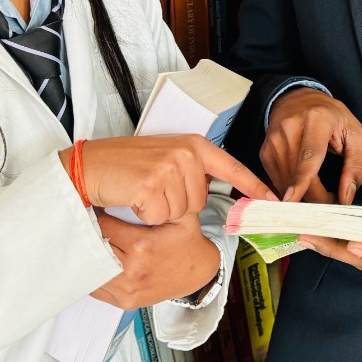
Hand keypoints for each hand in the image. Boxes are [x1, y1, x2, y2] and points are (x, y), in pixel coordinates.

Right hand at [59, 135, 273, 225]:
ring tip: (140, 192)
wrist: (87, 167)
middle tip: (150, 190)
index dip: (253, 186)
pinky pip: (161, 217)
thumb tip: (204, 196)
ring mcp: (170, 167)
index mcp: (192, 145)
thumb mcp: (164, 161)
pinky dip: (145, 216)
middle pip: (199, 201)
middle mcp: (186, 153)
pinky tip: (132, 200)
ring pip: (181, 212)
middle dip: (175, 204)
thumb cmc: (122, 167)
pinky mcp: (153, 184)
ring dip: (160, 211)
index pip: (230, 167)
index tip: (274, 200)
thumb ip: (189, 172)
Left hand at [92, 212, 221, 309]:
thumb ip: (160, 200)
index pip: (103, 226)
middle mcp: (132, 270)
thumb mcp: (181, 215)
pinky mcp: (125, 301)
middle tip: (89, 223)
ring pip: (92, 268)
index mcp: (142, 246)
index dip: (97, 214)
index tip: (97, 208)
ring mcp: (127, 289)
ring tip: (94, 241)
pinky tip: (101, 261)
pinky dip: (96, 273)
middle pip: (94, 247)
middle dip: (91, 233)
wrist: (199, 273)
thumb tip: (134, 184)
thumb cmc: (186, 241)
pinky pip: (98, 287)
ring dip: (90, 254)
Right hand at [262, 88, 361, 204]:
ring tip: (320, 186)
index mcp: (317, 120)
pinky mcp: (265, 152)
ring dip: (304, 194)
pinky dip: (292, 188)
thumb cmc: (332, 118)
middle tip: (332, 200)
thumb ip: (357, 166)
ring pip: (286, 182)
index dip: (301, 180)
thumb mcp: (356, 135)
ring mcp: (274, 140)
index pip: (309, 155)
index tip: (293, 198)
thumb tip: (347, 196)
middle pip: (297, 174)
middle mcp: (290, 128)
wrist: (299, 100)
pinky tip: (303, 181)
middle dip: (316, 197)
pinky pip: (278, 181)